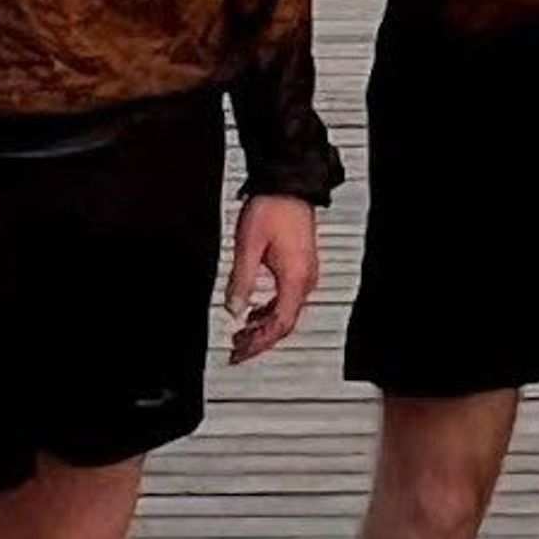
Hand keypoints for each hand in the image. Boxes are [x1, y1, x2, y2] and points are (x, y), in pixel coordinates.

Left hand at [224, 194, 320, 362]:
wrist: (289, 184)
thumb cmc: (272, 209)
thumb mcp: (247, 248)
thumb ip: (241, 282)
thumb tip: (233, 309)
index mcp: (294, 279)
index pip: (279, 325)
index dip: (259, 344)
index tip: (240, 353)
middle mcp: (305, 279)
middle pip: (285, 324)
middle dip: (260, 340)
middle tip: (237, 350)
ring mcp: (306, 272)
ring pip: (286, 312)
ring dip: (263, 327)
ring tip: (241, 334)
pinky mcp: (301, 265)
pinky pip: (288, 298)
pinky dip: (270, 311)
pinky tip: (254, 311)